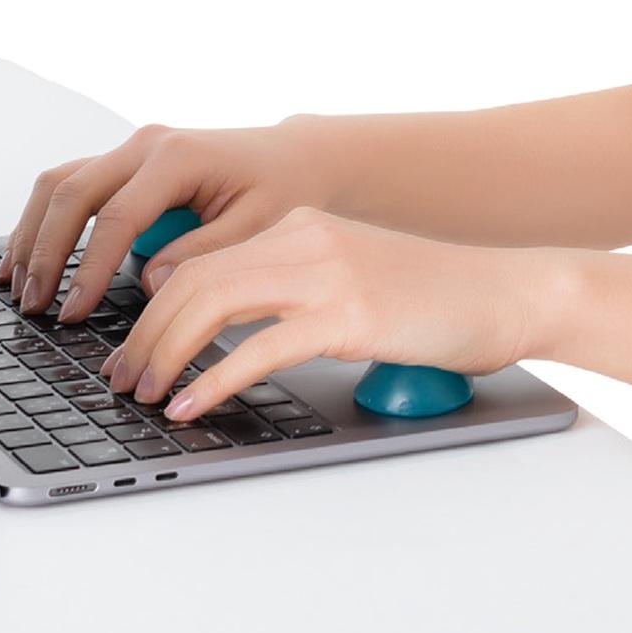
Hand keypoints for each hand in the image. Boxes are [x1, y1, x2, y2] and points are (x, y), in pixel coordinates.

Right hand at [0, 118, 333, 318]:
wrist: (295, 157)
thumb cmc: (283, 187)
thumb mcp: (259, 225)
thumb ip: (203, 253)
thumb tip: (148, 285)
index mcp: (179, 157)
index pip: (116, 218)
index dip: (87, 270)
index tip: (72, 313)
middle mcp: (147, 144)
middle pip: (72, 192)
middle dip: (45, 252)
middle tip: (33, 306)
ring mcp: (133, 149)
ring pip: (59, 183)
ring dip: (32, 233)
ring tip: (17, 287)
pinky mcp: (126, 161)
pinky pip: (71, 184)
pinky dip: (43, 220)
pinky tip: (27, 258)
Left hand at [97, 206, 554, 421]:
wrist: (510, 293)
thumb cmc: (440, 301)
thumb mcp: (355, 281)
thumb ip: (299, 296)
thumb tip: (233, 340)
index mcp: (304, 227)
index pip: (200, 260)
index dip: (152, 309)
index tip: (131, 352)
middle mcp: (308, 239)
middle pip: (192, 280)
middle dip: (143, 335)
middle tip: (121, 381)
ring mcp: (329, 274)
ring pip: (211, 304)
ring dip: (164, 354)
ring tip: (144, 394)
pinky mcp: (348, 315)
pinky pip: (257, 347)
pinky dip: (212, 380)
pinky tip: (192, 405)